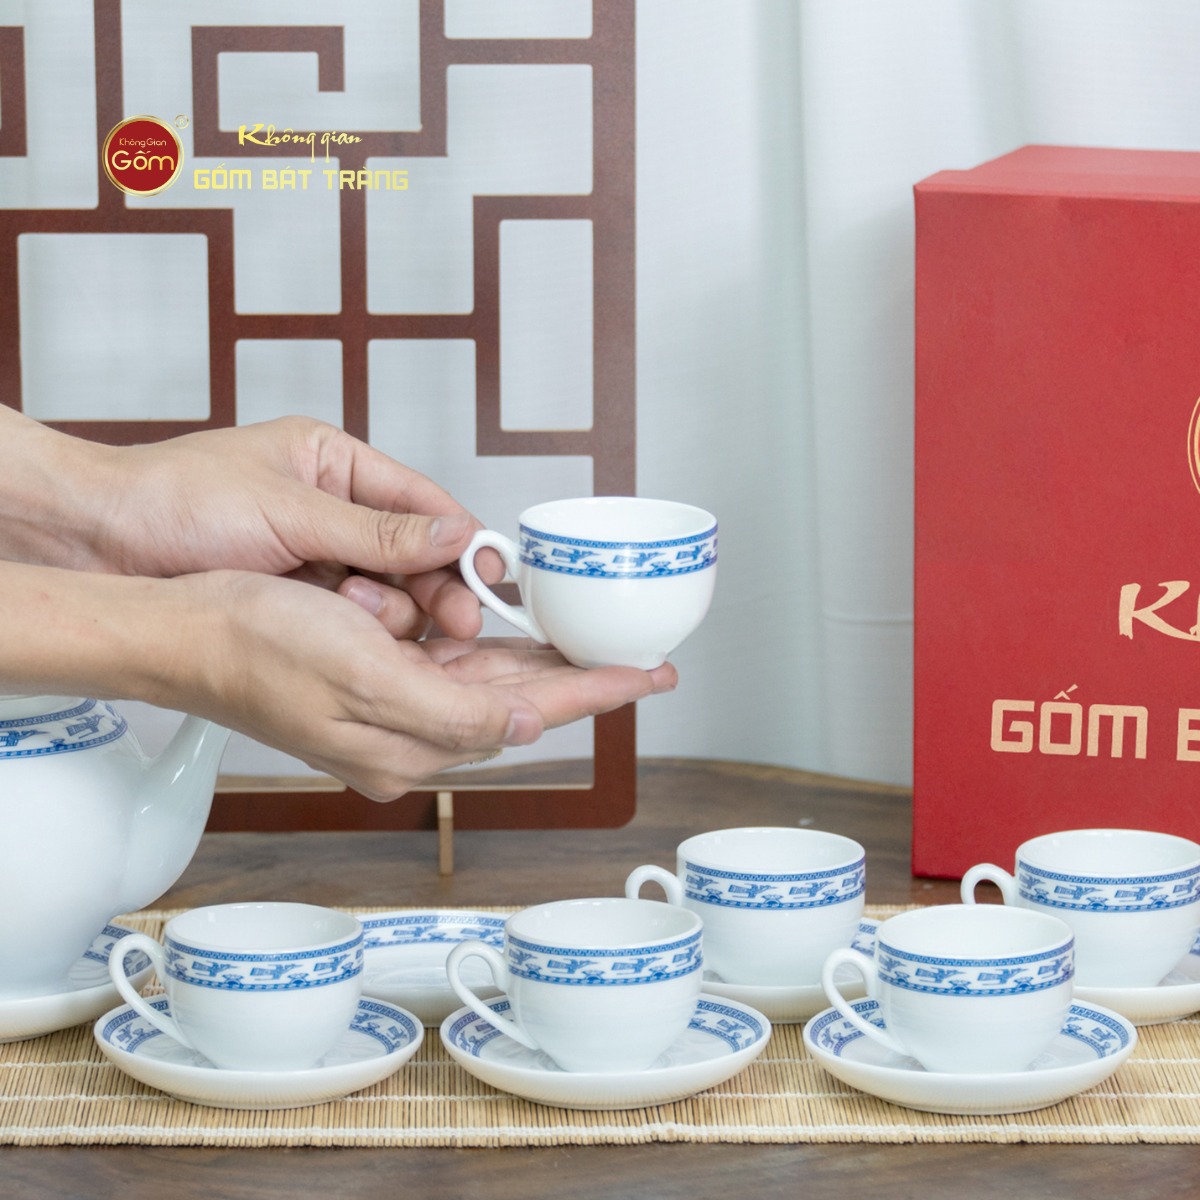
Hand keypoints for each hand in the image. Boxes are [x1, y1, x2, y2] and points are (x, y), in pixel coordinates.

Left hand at [6, 412, 496, 638]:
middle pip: (412, 553)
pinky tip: (357, 639)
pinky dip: (359, 629)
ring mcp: (315, 556)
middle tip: (456, 624)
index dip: (461, 541)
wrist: (98, 542)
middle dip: (433, 587)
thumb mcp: (288, 512)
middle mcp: (332, 509)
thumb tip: (455, 534)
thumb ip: (376, 531)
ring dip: (389, 611)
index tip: (490, 576)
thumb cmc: (174, 501)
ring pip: (386, 590)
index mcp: (335, 464)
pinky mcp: (297, 597)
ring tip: (371, 621)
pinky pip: (350, 616)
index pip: (421, 503)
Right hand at [169, 571, 676, 799]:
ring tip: (580, 635)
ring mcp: (387, 714)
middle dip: (572, 674)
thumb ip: (454, 708)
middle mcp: (405, 737)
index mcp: (411, 743)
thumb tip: (527, 722)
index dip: (597, 692)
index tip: (652, 676)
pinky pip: (443, 665)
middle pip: (515, 701)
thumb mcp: (366, 674)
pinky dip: (475, 644)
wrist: (185, 628)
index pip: (529, 714)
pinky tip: (501, 626)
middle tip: (632, 654)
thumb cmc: (258, 645)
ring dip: (523, 652)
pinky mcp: (369, 688)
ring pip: (483, 681)